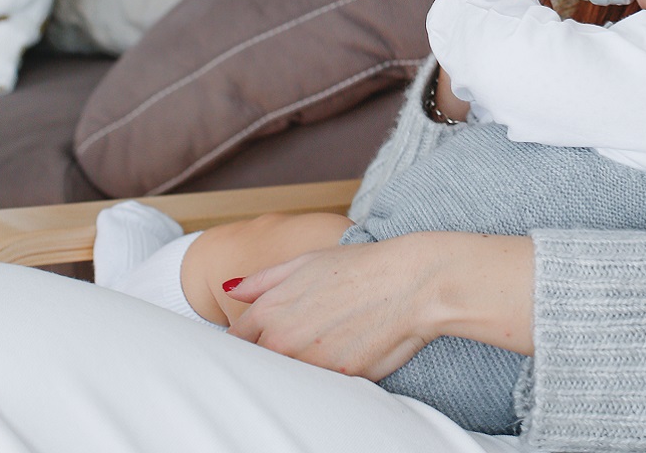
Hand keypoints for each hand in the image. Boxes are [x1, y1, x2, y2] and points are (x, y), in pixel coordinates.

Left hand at [225, 232, 535, 380]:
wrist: (414, 282)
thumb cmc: (364, 266)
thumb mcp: (308, 261)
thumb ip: (263, 280)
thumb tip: (231, 289)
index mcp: (270, 311)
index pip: (238, 340)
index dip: (250, 338)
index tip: (264, 335)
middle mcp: (284, 341)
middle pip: (260, 362)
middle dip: (274, 354)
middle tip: (305, 336)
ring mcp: (311, 364)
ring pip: (291, 376)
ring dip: (301, 366)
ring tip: (330, 340)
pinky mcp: (340, 380)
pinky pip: (323, 384)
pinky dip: (329, 373)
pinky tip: (348, 350)